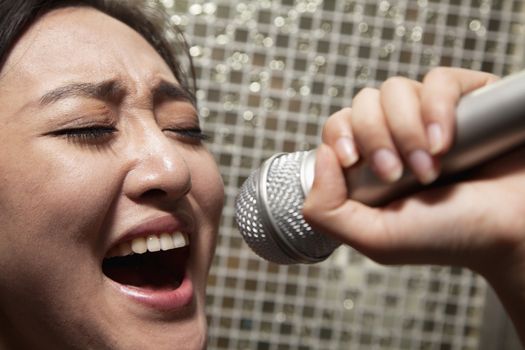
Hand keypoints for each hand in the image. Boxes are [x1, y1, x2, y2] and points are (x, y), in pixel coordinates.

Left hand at [303, 67, 524, 282]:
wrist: (513, 232)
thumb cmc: (448, 237)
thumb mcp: (375, 239)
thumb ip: (328, 211)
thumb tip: (324, 155)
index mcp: (371, 163)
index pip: (338, 126)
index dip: (341, 136)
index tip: (357, 162)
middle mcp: (396, 135)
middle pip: (363, 103)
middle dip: (377, 138)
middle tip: (401, 174)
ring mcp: (429, 115)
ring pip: (394, 89)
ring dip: (407, 129)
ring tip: (432, 166)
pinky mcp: (465, 99)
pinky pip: (438, 80)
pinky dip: (437, 108)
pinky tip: (447, 142)